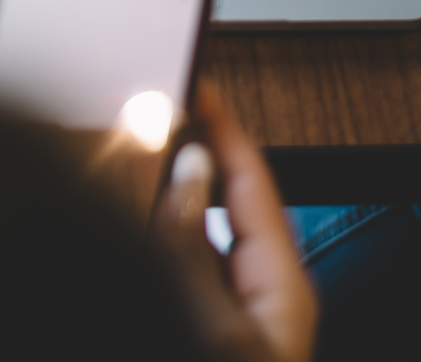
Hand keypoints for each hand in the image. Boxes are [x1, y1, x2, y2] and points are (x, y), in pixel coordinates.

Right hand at [152, 84, 317, 361]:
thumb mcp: (222, 334)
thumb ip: (195, 258)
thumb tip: (183, 179)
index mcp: (283, 286)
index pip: (253, 181)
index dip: (223, 127)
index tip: (194, 85)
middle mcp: (262, 292)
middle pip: (225, 202)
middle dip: (190, 154)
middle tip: (152, 114)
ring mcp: (235, 312)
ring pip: (199, 236)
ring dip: (169, 198)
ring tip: (136, 160)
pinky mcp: (210, 326)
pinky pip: (185, 267)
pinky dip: (161, 238)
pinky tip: (137, 228)